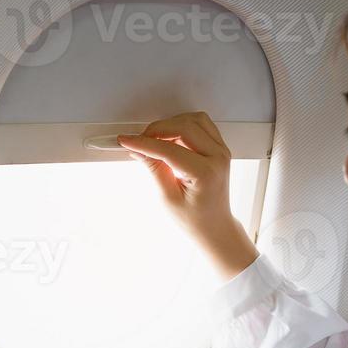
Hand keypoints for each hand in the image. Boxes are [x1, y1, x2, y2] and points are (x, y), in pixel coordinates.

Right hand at [117, 112, 259, 281]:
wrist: (213, 226)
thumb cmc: (194, 219)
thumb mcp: (167, 197)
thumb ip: (154, 169)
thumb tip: (138, 149)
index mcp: (206, 173)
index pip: (170, 149)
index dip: (144, 143)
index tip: (126, 140)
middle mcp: (218, 158)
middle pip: (184, 127)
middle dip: (157, 130)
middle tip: (139, 142)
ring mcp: (221, 150)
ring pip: (193, 120)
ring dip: (171, 125)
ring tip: (155, 141)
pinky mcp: (219, 147)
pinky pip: (201, 124)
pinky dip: (182, 125)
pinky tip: (170, 139)